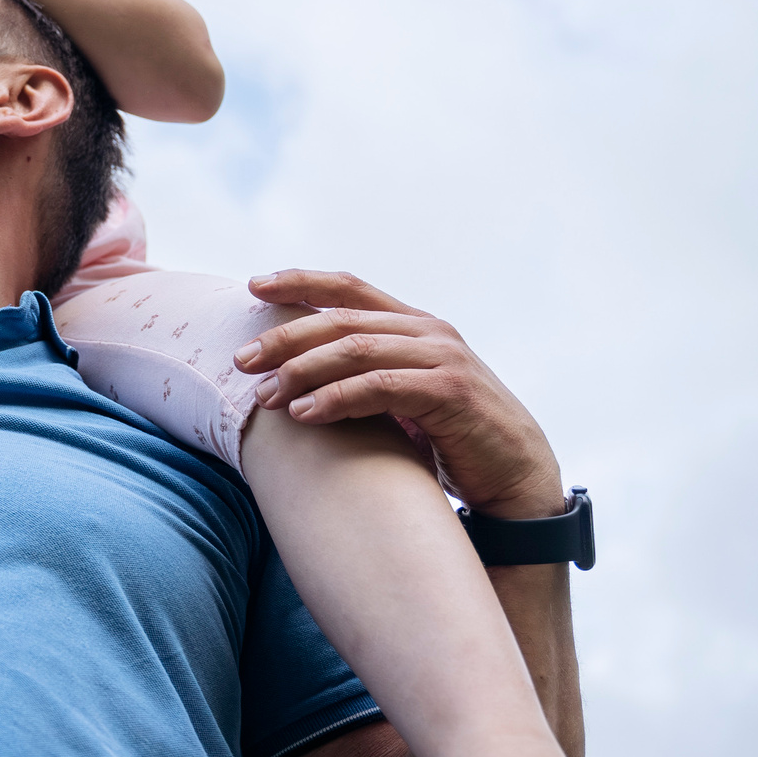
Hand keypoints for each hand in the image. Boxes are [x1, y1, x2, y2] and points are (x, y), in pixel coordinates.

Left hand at [236, 271, 562, 517]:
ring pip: (355, 349)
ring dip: (302, 371)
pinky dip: (336, 397)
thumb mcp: (403, 395)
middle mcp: (428, 331)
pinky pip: (380, 386)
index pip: (348, 286)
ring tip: (264, 396)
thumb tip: (295, 374)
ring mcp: (442, 358)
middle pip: (340, 319)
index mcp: (413, 324)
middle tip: (241, 361)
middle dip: (285, 338)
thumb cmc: (450, 437)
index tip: (251, 286)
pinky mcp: (449, 392)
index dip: (299, 281)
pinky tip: (304, 415)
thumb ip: (365, 374)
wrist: (515, 475)